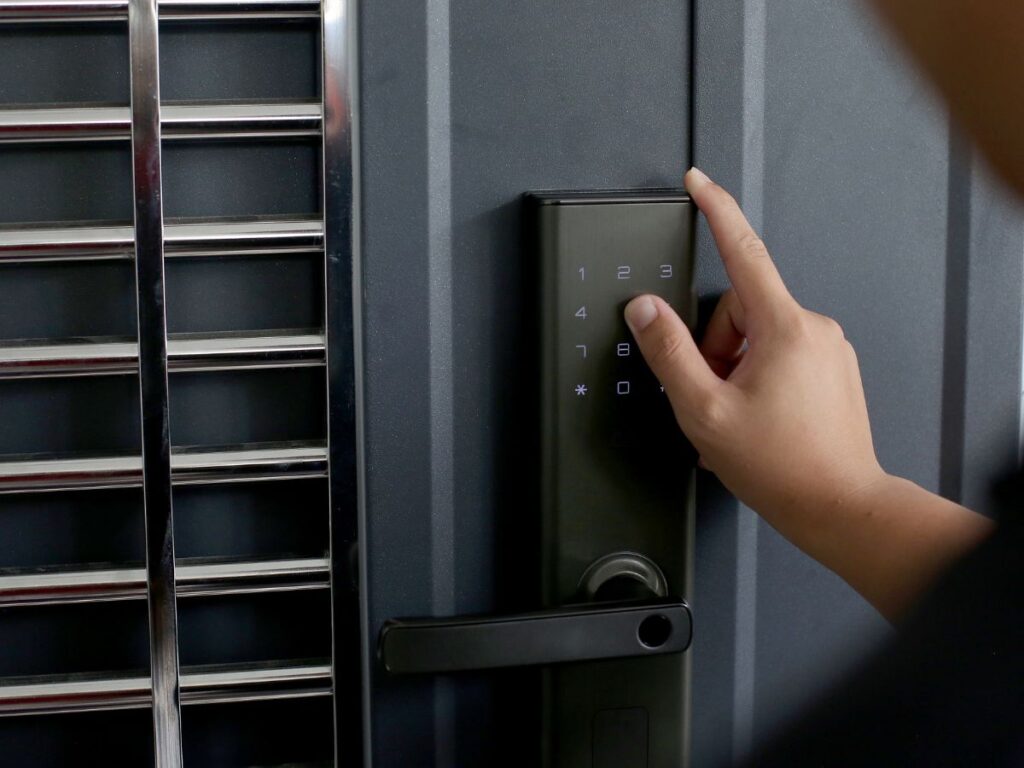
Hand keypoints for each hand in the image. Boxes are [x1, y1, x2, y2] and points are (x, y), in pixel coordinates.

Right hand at [626, 168, 884, 540]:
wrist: (839, 506)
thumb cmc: (783, 466)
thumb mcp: (704, 409)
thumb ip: (669, 352)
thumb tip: (645, 311)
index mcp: (784, 328)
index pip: (742, 252)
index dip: (716, 211)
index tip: (698, 182)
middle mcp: (813, 330)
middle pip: (739, 311)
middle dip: (715, 348)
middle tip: (714, 395)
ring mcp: (828, 351)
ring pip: (758, 338)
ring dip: (735, 370)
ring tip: (739, 417)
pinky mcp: (833, 371)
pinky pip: (780, 356)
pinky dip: (758, 380)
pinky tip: (757, 419)